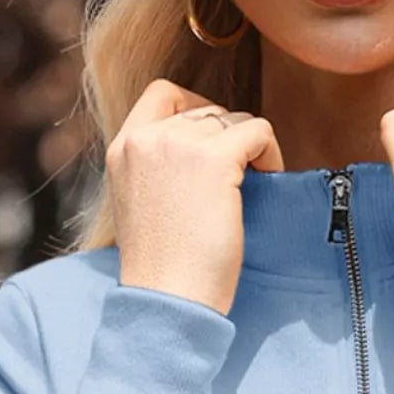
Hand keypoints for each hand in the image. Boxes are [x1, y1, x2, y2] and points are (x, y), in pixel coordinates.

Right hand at [105, 79, 284, 313]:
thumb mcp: (141, 207)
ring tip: (253, 183)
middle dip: (227, 138)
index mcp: (122, 149)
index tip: (213, 144)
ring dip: (249, 147)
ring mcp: (179, 145)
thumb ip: (157, 172)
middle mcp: (146, 139)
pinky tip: (269, 178)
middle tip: (239, 176)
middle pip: (204, 110)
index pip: (162, 95)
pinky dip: (270, 151)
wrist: (167, 299)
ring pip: (233, 118)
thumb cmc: (162, 273)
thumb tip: (199, 160)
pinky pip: (258, 130)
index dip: (196, 110)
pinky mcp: (214, 160)